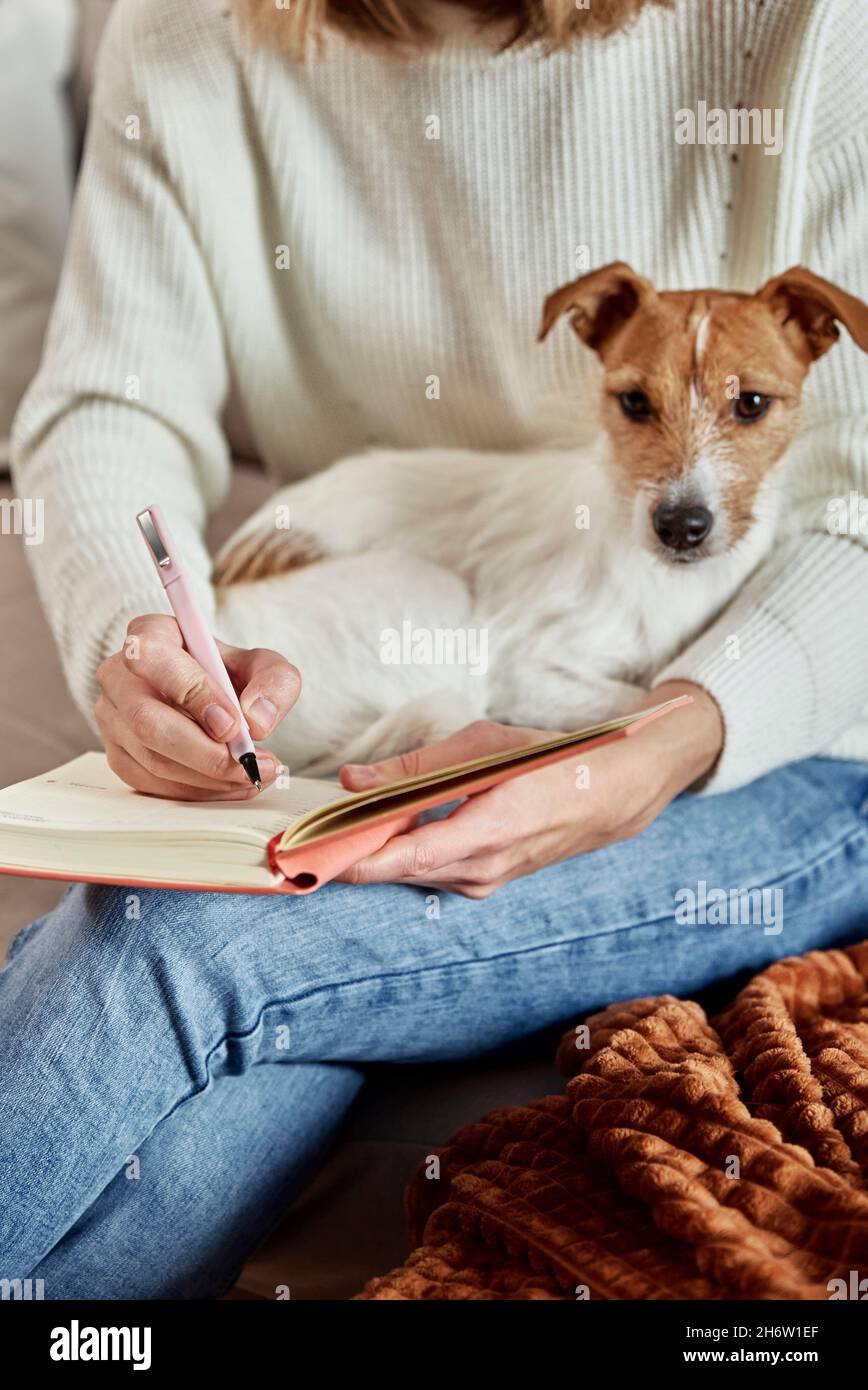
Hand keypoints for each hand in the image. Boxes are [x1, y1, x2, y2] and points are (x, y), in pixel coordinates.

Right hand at [94, 614, 300, 798]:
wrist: (212, 697)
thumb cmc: (230, 675)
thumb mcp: (265, 666)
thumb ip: (274, 683)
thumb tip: (256, 721)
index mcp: (150, 635)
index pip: (154, 659)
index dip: (194, 694)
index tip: (234, 724)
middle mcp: (118, 674)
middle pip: (147, 720)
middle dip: (204, 752)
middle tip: (249, 764)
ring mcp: (112, 718)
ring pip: (152, 758)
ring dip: (208, 777)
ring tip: (252, 775)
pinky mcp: (118, 755)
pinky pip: (152, 783)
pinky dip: (197, 791)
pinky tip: (231, 785)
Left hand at [337, 681, 722, 895]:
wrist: (610, 795)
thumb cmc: (549, 761)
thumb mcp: (482, 747)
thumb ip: (415, 767)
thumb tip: (353, 780)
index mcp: (485, 832)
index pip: (400, 859)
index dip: (347, 859)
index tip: (303, 854)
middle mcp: (482, 869)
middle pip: (395, 870)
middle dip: (347, 853)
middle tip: (297, 836)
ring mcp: (484, 882)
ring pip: (410, 872)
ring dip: (372, 852)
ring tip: (330, 828)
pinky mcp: (484, 881)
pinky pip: (429, 871)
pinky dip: (400, 853)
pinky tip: (380, 831)